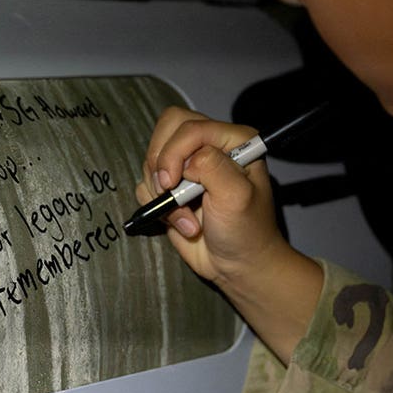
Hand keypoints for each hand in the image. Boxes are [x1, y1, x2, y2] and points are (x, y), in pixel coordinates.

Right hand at [136, 106, 287, 287]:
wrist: (237, 266)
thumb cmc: (246, 230)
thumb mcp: (237, 196)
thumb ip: (212, 166)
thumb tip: (183, 162)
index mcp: (232, 140)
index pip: (190, 126)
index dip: (175, 152)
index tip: (172, 183)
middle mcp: (209, 146)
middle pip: (166, 130)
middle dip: (161, 163)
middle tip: (170, 191)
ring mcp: (188, 167)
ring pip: (152, 159)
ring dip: (162, 193)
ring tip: (186, 218)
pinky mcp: (171, 189)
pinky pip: (145, 184)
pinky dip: (157, 206)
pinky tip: (181, 223)